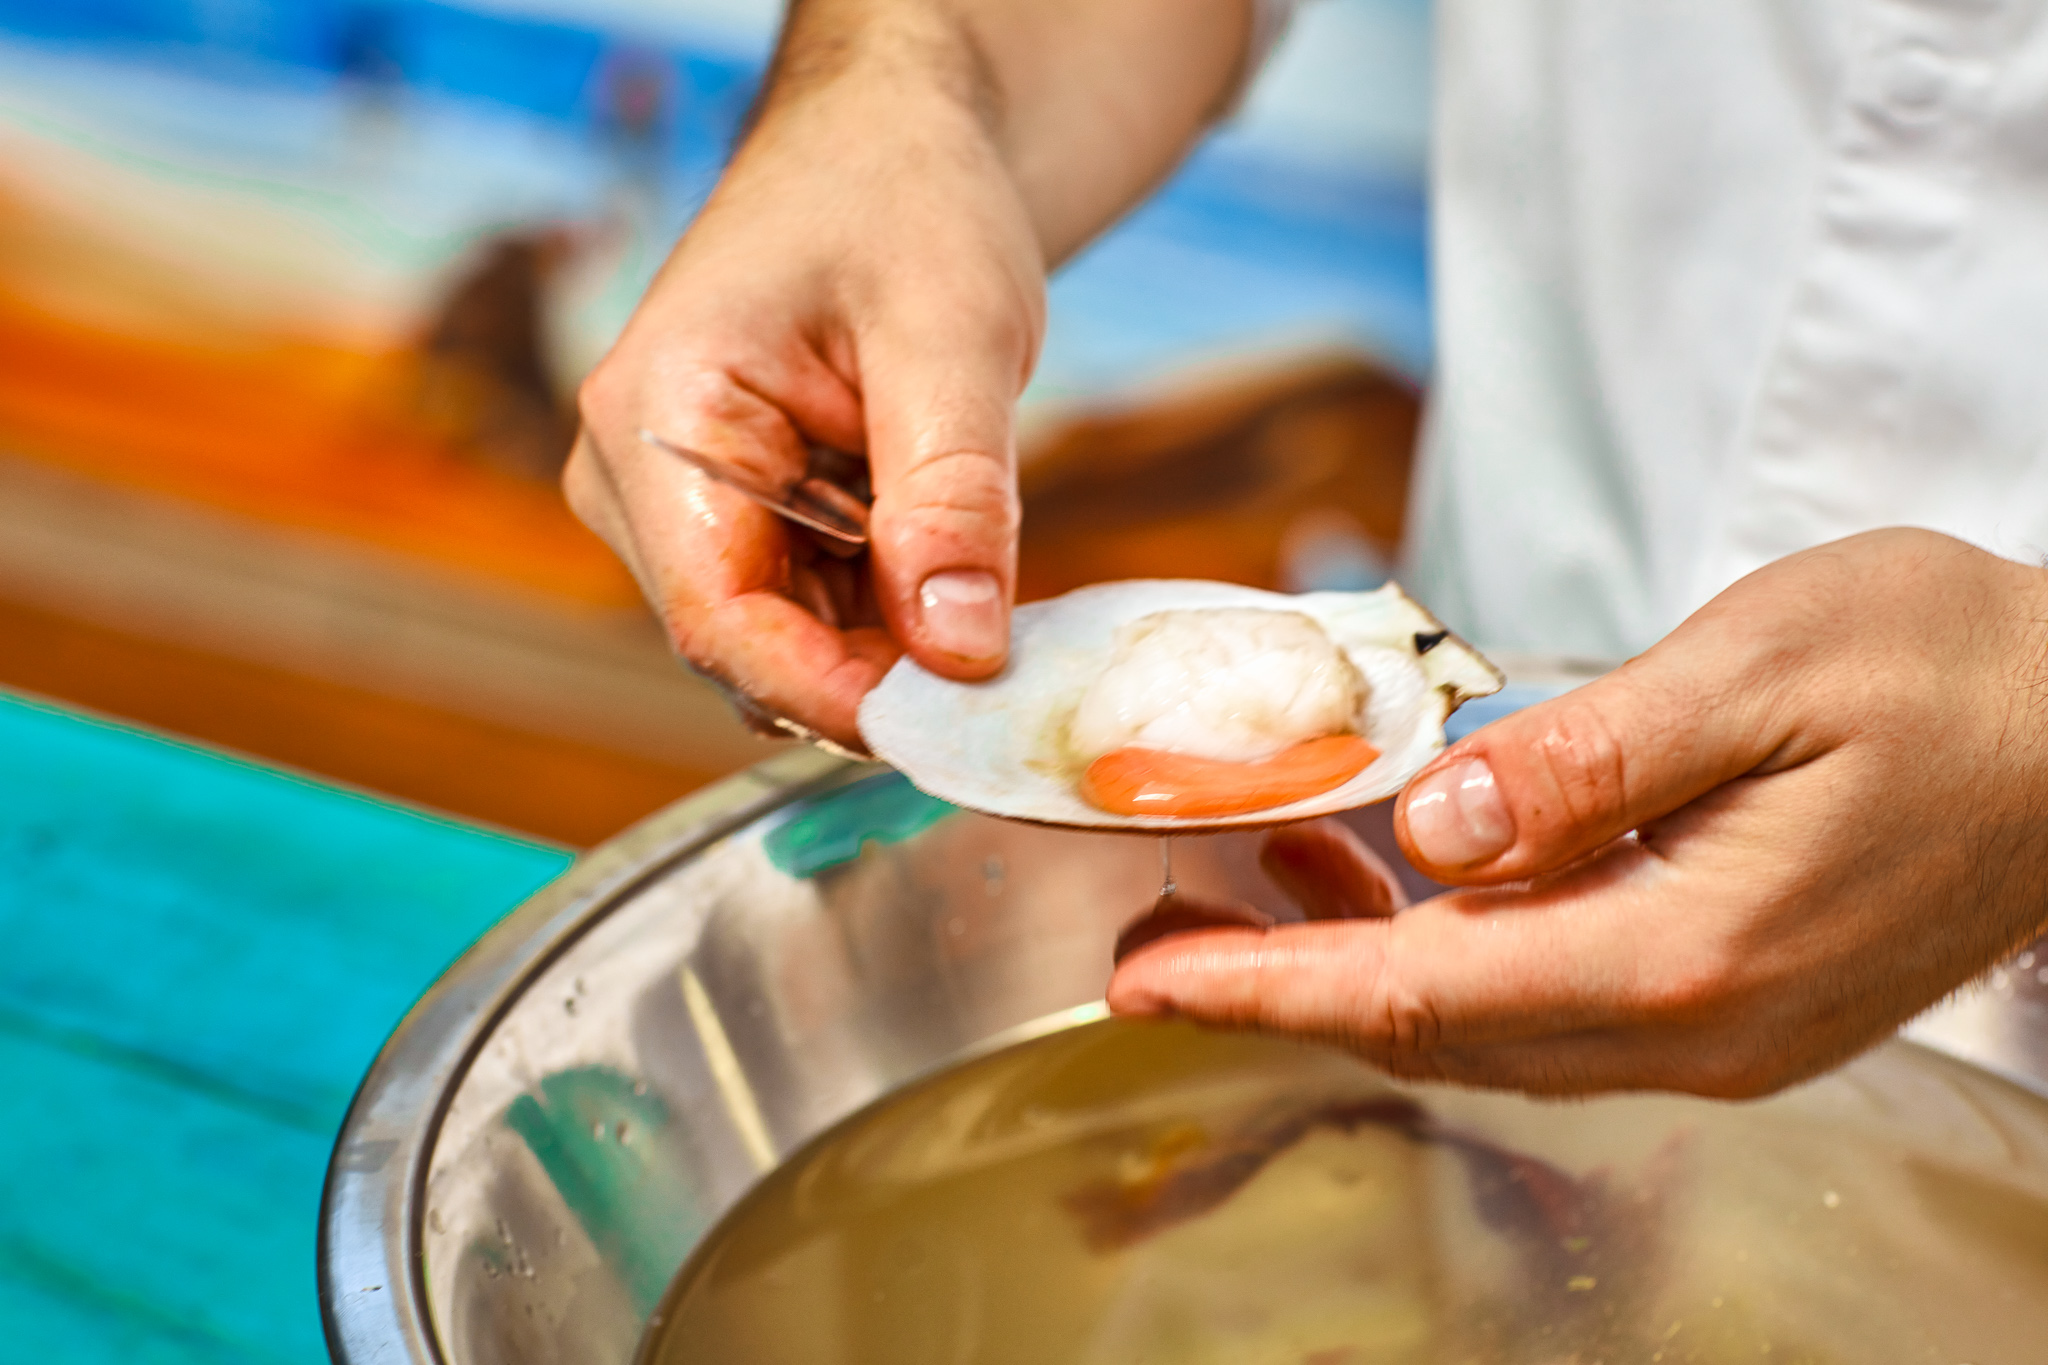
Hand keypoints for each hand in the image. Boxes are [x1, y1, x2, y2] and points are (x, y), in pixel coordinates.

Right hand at [564, 0, 1252, 750]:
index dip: (833, 694)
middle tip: (1007, 686)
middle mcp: (637, 479)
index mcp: (655, 419)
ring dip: (891, 653)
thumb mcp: (952, 334)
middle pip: (746, 647)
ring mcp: (681, 508)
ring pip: (784, 643)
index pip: (718, 619)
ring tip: (997, 616)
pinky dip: (890, 622)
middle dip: (876, 680)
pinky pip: (808, 614)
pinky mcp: (733, 523)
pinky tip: (959, 588)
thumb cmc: (903, 198)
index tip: (954, 724)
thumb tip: (961, 653)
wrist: (888, 147)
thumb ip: (952, 495)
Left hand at [1109, 529, 2047, 1095]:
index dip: (1264, 986)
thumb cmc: (1948, 668)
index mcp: (1683, 955)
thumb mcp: (1761, 668)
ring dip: (1354, 961)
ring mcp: (1714, 1027)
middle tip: (1157, 940)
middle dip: (1281, 985)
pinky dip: (1445, 945)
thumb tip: (1426, 828)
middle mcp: (1690, 1026)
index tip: (1146, 981)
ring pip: (1481, 1018)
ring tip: (1249, 879)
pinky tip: (1398, 870)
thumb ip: (1584, 760)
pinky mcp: (1727, 995)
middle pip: (1429, 1027)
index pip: (1416, 994)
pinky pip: (1546, 994)